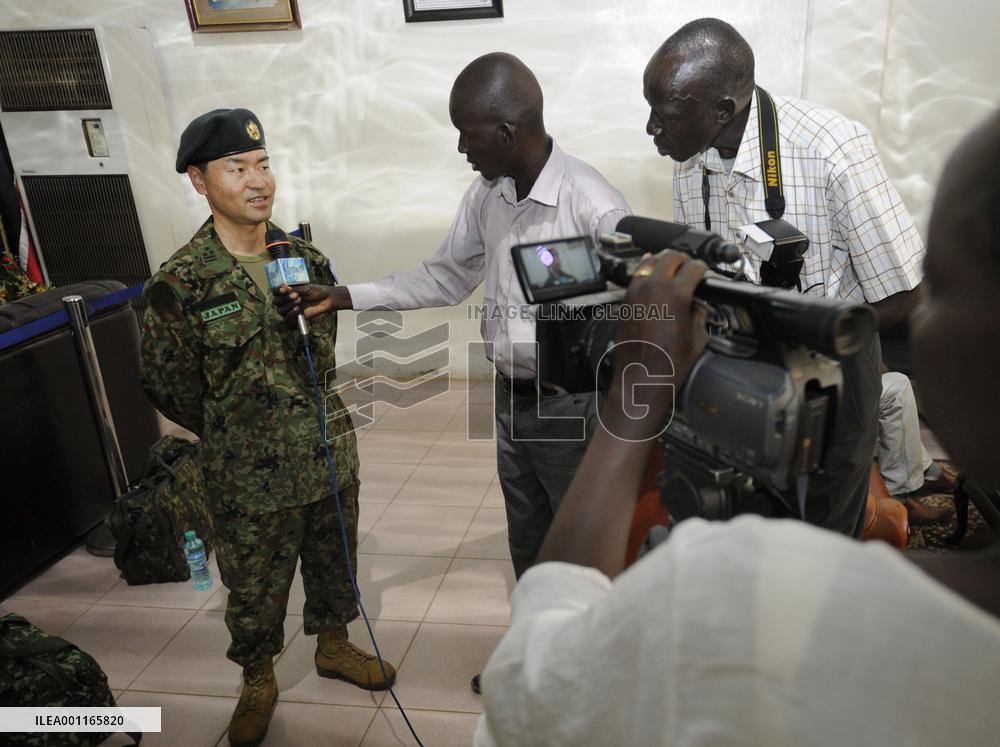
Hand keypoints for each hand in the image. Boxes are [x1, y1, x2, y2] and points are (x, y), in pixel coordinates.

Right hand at [274, 284, 351, 322]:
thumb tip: (284, 289)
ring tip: (299, 300)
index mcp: (288, 291)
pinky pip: (287, 318)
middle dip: (284, 298)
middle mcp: (287, 300)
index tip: (283, 289)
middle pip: (276, 301)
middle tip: (295, 295)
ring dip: (288, 305)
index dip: (277, 291)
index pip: (276, 292)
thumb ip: (294, 289)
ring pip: (280, 310)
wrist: (326, 299)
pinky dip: (291, 313)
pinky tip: (298, 309)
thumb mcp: (304, 287)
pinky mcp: (295, 317)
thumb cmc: (316, 291)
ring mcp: (290, 309)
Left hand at [609, 250, 708, 433]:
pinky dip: (645, 271)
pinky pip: (635, 277)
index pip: (694, 267)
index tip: (704, 272)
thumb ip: (699, 314)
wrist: (641, 379)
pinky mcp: (625, 302)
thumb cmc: (668, 365)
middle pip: (670, 257)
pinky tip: (651, 273)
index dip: (703, 268)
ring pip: (649, 262)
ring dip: (662, 260)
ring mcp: (635, 293)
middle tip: (689, 265)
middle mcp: (653, 288)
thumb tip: (698, 305)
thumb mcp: (697, 338)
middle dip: (683, 259)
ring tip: (671, 265)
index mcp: (676, 294)